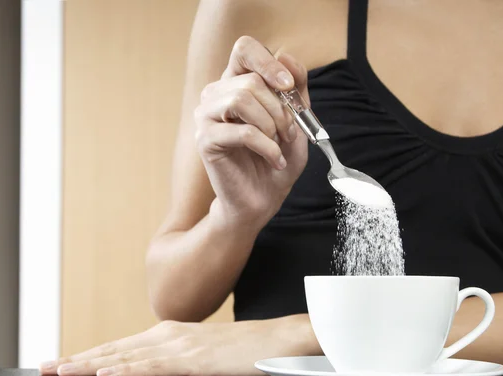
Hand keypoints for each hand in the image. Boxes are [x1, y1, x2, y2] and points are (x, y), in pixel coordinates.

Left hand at [39, 315, 317, 375]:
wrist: (277, 339)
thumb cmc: (241, 349)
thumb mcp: (201, 352)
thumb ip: (174, 358)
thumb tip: (151, 369)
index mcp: (168, 332)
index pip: (119, 346)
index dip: (88, 354)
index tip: (61, 361)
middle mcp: (168, 334)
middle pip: (114, 348)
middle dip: (77, 358)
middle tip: (44, 366)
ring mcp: (180, 345)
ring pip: (125, 356)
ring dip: (90, 364)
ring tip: (60, 370)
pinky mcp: (195, 359)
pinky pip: (154, 367)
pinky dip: (126, 369)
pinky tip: (105, 373)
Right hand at [195, 36, 308, 230]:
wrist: (263, 198)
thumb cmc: (277, 158)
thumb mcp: (297, 120)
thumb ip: (295, 88)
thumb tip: (286, 55)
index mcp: (236, 83)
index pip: (244, 49)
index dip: (268, 62)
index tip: (288, 86)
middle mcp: (216, 95)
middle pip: (250, 79)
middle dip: (280, 109)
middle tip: (288, 133)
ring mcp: (206, 116)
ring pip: (241, 99)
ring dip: (271, 125)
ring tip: (279, 145)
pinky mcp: (205, 140)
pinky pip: (242, 131)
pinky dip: (266, 146)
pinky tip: (274, 159)